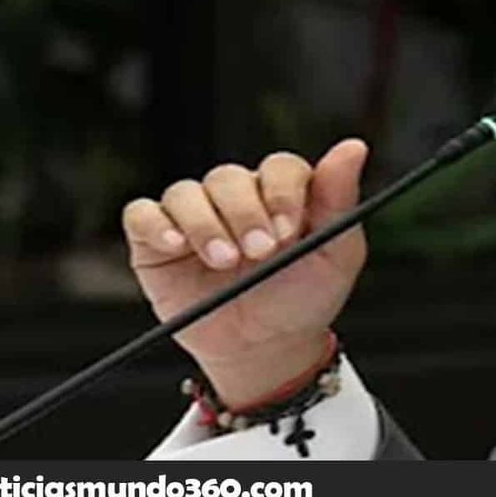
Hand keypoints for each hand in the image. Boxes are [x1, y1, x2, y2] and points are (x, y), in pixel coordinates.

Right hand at [122, 140, 368, 407]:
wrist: (265, 349)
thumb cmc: (302, 298)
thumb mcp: (335, 254)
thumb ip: (339, 199)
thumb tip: (354, 147)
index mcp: (280, 193)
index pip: (278, 168)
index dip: (282, 194)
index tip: (288, 231)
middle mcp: (236, 198)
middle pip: (229, 178)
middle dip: (244, 214)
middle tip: (259, 252)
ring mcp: (194, 216)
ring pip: (186, 192)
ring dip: (204, 224)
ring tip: (224, 261)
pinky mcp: (155, 241)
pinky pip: (142, 214)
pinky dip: (155, 224)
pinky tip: (175, 244)